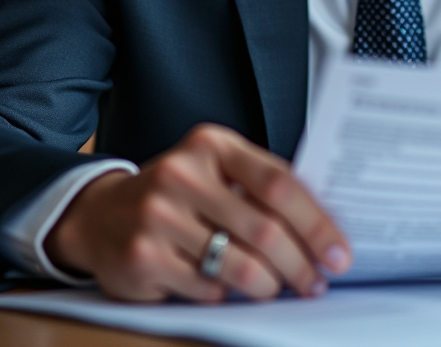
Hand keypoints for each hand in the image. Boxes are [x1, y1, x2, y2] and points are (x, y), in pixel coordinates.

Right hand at [44, 123, 350, 301]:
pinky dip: (226, 295)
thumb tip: (324, 227)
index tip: (339, 251)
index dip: (316, 221)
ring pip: (238, 266)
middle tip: (317, 281)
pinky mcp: (142, 257)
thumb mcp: (216, 171)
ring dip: (269, 286)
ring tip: (280, 288)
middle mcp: (183, 174)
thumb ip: (261, 187)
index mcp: (212, 145)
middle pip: (263, 228)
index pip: (278, 182)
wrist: (101, 213)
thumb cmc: (178, 193)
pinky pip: (206, 289)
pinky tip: (229, 289)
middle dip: (300, 263)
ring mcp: (159, 216)